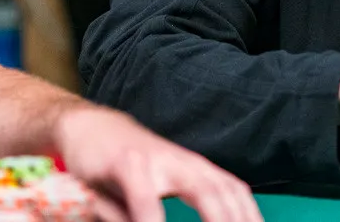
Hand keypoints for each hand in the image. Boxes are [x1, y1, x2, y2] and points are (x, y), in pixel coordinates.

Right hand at [54, 105, 261, 221]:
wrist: (89, 127)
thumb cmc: (125, 168)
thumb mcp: (154, 192)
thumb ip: (165, 210)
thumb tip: (207, 218)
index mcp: (196, 170)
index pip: (234, 192)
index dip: (251, 214)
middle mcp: (184, 163)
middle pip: (225, 192)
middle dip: (239, 220)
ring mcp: (158, 160)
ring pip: (200, 190)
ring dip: (216, 219)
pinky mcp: (126, 163)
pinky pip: (145, 198)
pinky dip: (152, 220)